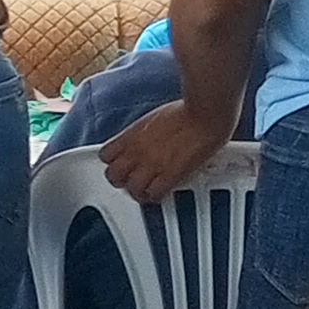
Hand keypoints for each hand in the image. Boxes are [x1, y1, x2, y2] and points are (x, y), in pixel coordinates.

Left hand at [102, 105, 227, 204]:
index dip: (113, 163)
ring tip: (146, 190)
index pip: (105, 156)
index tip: (121, 165)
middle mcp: (137, 152)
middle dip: (121, 180)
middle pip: (113, 176)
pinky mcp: (170, 175)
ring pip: (131, 189)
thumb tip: (143, 139)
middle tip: (131, 181)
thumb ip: (142, 133)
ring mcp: (152, 165)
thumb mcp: (152, 119)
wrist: (203, 115)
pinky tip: (161, 192)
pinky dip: (156, 196)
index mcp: (131, 136)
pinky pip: (154, 194)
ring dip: (138, 191)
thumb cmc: (186, 112)